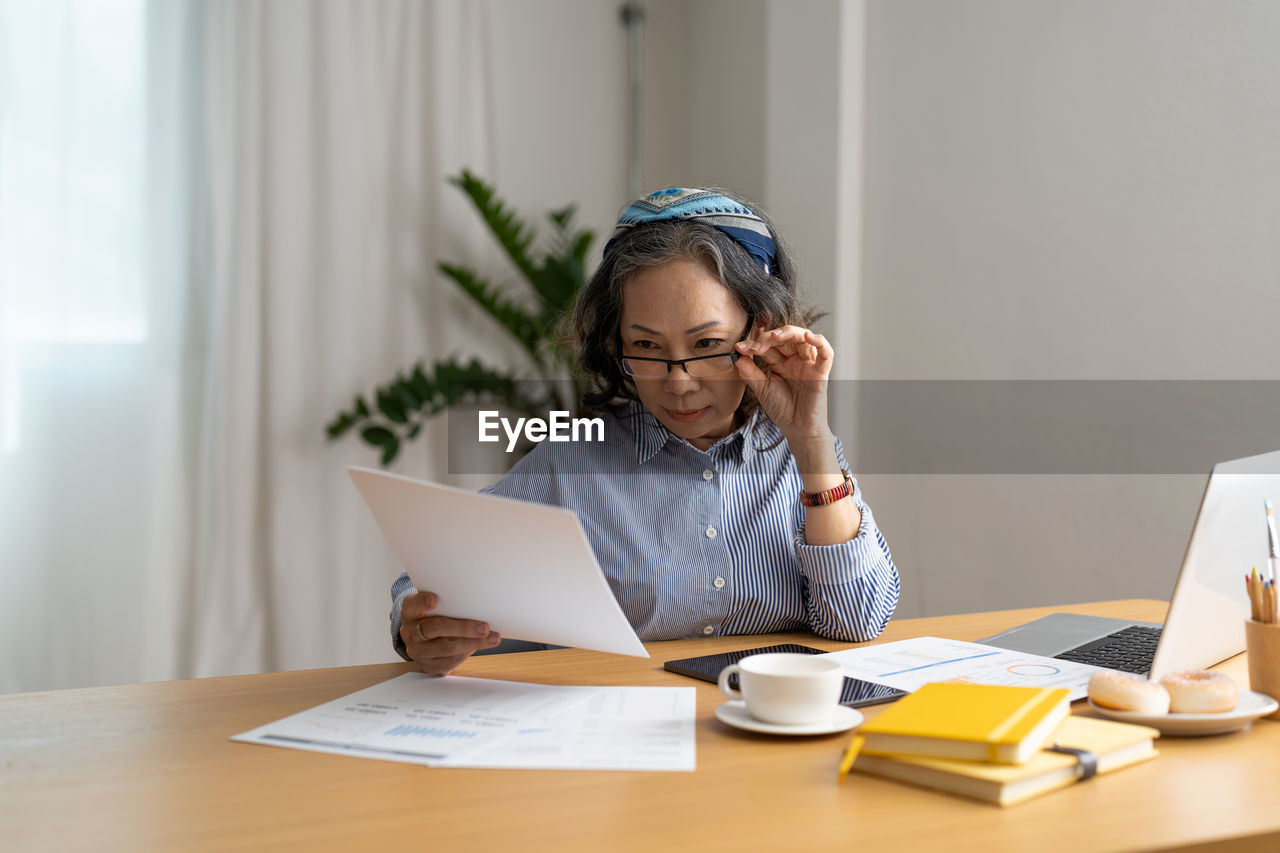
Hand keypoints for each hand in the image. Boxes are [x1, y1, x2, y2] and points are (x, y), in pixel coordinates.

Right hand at [400, 591, 501, 675]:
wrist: (425, 638)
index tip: (435, 599)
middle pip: (434, 628)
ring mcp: (417, 651)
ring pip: (446, 648)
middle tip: (484, 627)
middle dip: (463, 628)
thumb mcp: (437, 604)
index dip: (422, 602)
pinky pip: (449, 662)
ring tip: (492, 638)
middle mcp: (409, 632)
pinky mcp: (428, 666)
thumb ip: (448, 601)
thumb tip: (478, 601)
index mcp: (410, 611)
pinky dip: (467, 654)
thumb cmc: (436, 615)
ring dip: (473, 643)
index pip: (413, 605)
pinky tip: (480, 646)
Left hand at [735, 325, 832, 446]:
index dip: (755, 343)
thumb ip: (750, 372)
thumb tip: (737, 355)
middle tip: (755, 346)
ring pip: (803, 338)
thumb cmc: (782, 409)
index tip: (740, 348)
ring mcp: (809, 364)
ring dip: (789, 333)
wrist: (797, 429)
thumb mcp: (762, 389)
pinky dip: (819, 341)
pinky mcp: (821, 372)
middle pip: (785, 337)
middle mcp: (795, 360)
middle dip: (769, 338)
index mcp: (780, 362)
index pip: (769, 345)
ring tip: (774, 336)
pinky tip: (807, 336)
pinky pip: (826, 352)